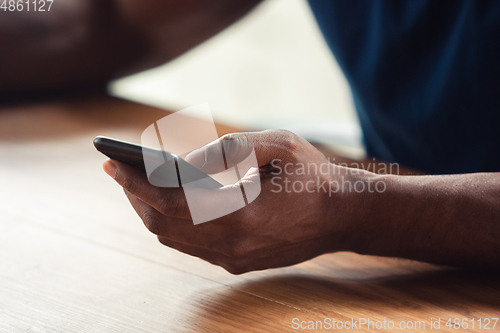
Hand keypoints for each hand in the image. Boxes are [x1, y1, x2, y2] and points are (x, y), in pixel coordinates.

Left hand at [103, 130, 368, 273]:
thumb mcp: (278, 144)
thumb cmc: (314, 175)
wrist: (343, 215)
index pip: (171, 201)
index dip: (138, 183)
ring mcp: (235, 259)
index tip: (113, 165)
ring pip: (173, 239)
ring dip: (150, 211)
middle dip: (136, 196)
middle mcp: (234, 245)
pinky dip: (170, 224)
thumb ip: (228, 148)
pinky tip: (166, 204)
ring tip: (136, 186)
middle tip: (119, 171)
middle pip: (164, 223)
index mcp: (243, 213)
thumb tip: (184, 162)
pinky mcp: (238, 263)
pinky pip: (190, 246)